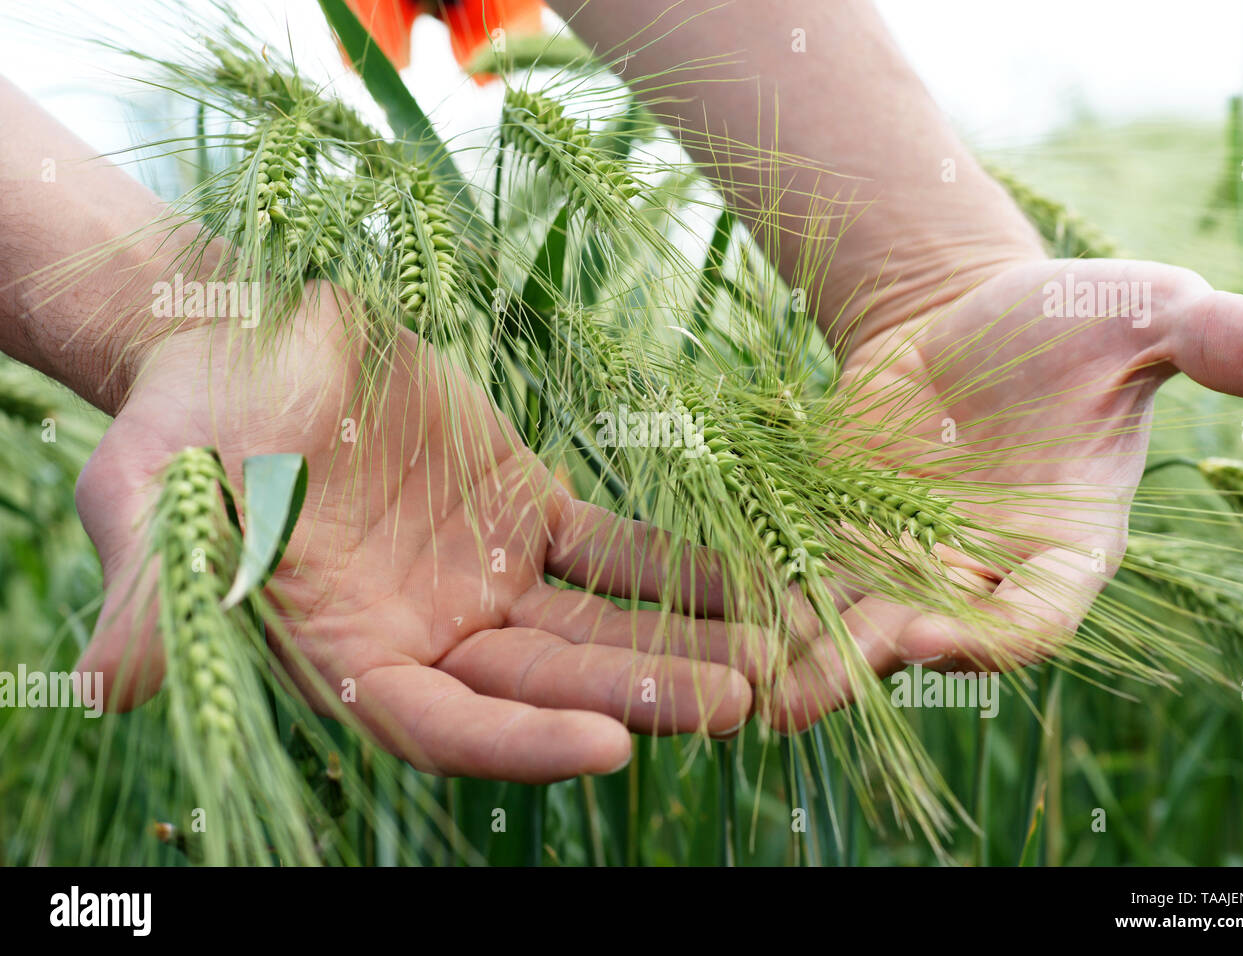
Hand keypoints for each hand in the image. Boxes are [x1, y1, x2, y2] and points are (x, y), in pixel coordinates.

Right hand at [75, 284, 753, 781]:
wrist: (235, 331)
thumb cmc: (178, 416)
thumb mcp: (148, 499)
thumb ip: (152, 595)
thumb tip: (106, 686)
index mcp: (345, 657)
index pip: (444, 728)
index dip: (522, 743)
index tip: (610, 746)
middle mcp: (427, 634)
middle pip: (546, 685)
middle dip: (639, 696)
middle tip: (738, 704)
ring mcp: (485, 576)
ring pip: (595, 625)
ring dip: (680, 640)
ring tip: (773, 655)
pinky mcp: (524, 507)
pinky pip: (612, 547)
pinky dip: (676, 565)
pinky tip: (749, 577)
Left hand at [769, 255, 1242, 728]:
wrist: (966, 315)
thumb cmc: (1066, 319)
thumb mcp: (1146, 315)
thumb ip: (1225, 344)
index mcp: (1066, 546)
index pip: (1032, 618)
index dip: (986, 635)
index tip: (929, 634)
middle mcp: (984, 571)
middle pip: (929, 637)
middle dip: (868, 666)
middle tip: (803, 696)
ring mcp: (909, 559)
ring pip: (858, 623)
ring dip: (808, 662)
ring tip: (753, 694)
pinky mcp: (844, 533)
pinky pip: (807, 583)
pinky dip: (772, 608)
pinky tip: (723, 632)